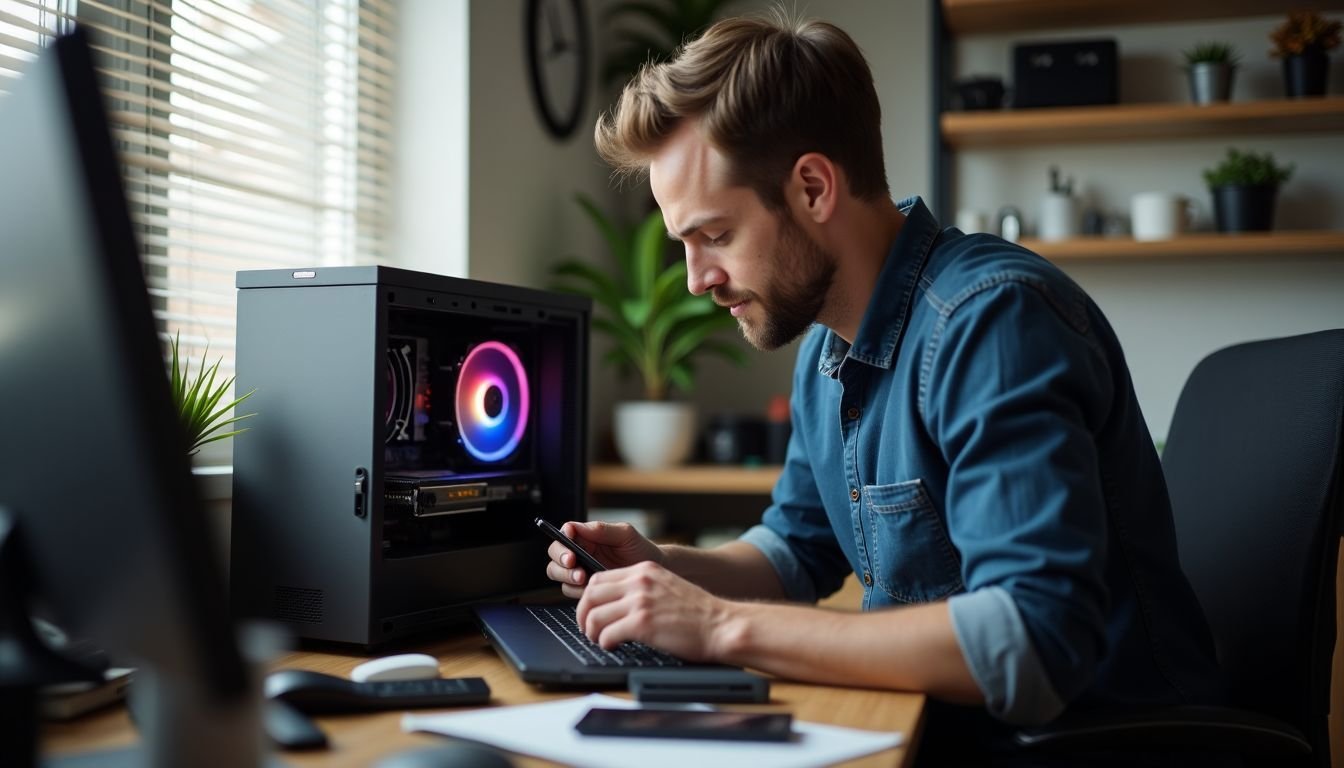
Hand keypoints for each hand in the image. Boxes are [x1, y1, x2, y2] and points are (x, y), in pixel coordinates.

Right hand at [545, 521, 663, 598]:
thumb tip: (573, 527)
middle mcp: (580, 553)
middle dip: (561, 561)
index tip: (570, 549)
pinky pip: (571, 590)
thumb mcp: (625, 534)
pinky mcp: (586, 589)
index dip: (561, 542)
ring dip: (566, 576)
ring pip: (558, 574)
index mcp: (586, 537)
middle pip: (555, 556)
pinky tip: (589, 589)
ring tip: (583, 578)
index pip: (563, 536)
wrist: (656, 572)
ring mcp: (581, 571)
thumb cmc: (640, 549)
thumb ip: (600, 530)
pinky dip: (576, 591)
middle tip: (574, 565)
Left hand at [576, 561, 730, 661]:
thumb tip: (616, 603)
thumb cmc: (699, 613)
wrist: (721, 625)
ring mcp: (640, 601)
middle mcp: (640, 581)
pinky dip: (605, 642)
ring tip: (600, 640)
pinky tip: (613, 646)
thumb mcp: (667, 587)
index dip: (589, 598)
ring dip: (592, 631)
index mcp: (644, 570)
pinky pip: (607, 633)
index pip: (599, 578)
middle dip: (583, 615)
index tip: (590, 612)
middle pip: (590, 594)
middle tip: (588, 629)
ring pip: (594, 615)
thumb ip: (643, 588)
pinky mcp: (642, 623)